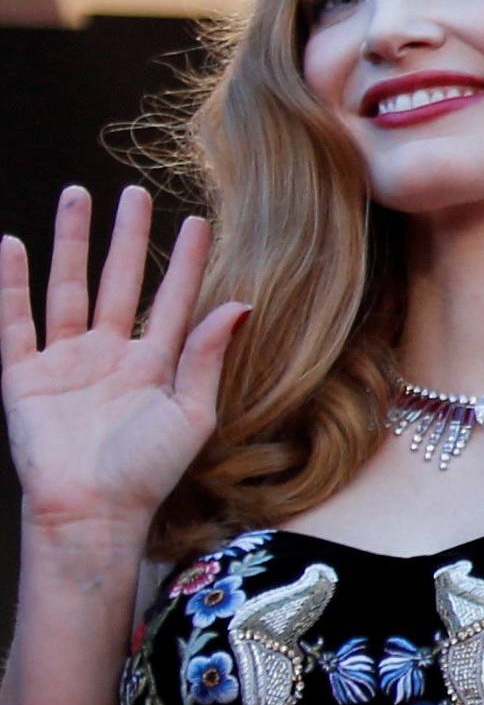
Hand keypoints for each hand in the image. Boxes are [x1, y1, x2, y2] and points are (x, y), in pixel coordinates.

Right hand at [0, 185, 249, 537]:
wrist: (92, 512)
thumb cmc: (147, 473)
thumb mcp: (191, 413)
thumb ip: (209, 355)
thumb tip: (241, 304)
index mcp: (154, 366)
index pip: (172, 301)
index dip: (185, 263)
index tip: (198, 223)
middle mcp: (110, 356)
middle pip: (119, 281)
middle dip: (126, 237)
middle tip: (134, 192)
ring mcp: (66, 363)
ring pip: (68, 287)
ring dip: (72, 243)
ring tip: (77, 197)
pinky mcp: (26, 375)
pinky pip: (16, 321)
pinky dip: (11, 284)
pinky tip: (12, 245)